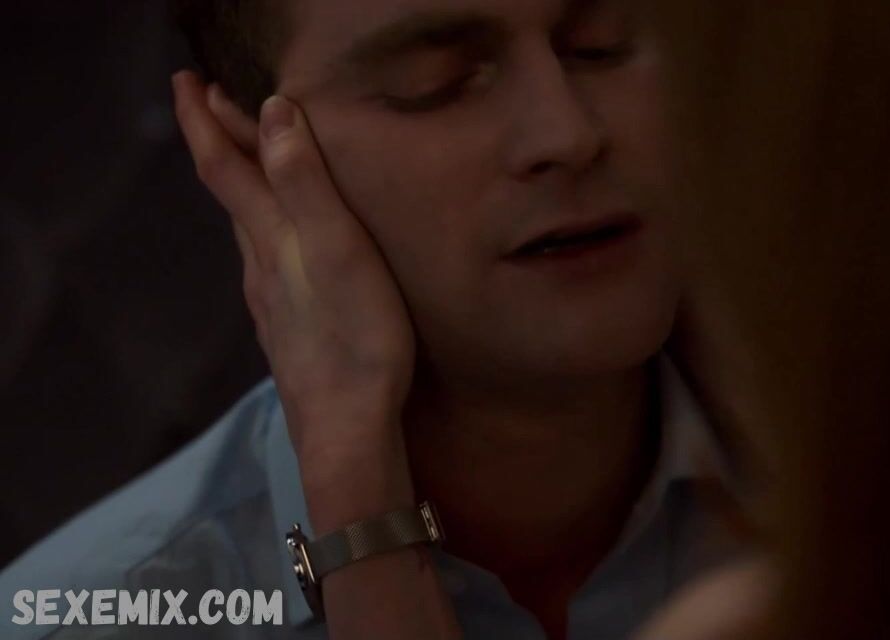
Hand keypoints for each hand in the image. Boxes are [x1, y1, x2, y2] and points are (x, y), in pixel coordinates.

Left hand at [170, 71, 414, 477]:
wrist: (347, 428)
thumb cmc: (354, 338)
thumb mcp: (337, 249)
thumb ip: (305, 183)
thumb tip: (272, 112)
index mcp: (270, 239)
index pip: (225, 166)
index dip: (205, 121)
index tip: (187, 81)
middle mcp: (261, 265)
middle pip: (232, 192)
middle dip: (220, 142)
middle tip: (211, 101)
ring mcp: (271, 301)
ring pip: (248, 229)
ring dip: (243, 184)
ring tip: (248, 160)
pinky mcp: (291, 328)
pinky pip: (268, 260)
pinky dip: (266, 226)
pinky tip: (282, 243)